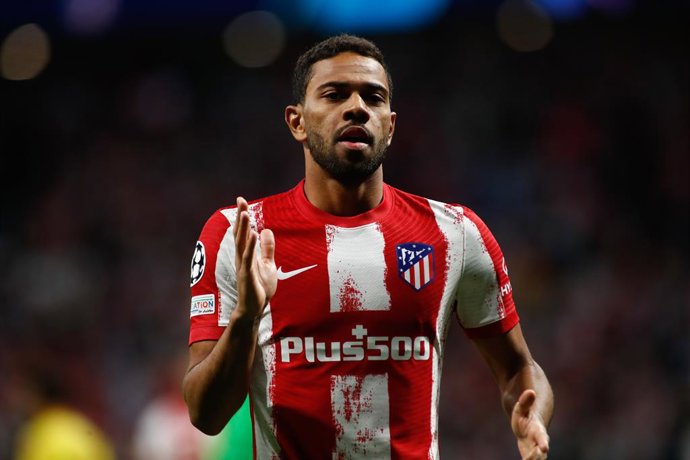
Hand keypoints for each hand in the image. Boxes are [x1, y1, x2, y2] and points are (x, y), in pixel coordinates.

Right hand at [231, 197, 276, 322]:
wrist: (254, 308)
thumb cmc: (259, 287)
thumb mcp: (268, 264)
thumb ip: (267, 248)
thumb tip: (266, 230)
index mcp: (246, 254)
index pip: (243, 231)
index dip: (243, 216)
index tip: (241, 200)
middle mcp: (242, 257)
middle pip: (240, 233)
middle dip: (241, 216)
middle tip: (240, 200)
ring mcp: (243, 266)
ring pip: (242, 244)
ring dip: (244, 228)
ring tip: (245, 213)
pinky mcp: (247, 275)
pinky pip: (248, 258)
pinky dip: (251, 246)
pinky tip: (253, 235)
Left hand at [511, 389, 549, 459]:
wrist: (531, 420)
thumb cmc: (525, 411)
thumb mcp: (522, 405)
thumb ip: (526, 400)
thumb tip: (530, 392)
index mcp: (537, 430)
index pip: (541, 436)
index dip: (542, 441)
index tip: (544, 447)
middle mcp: (538, 441)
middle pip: (540, 453)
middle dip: (538, 458)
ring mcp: (533, 448)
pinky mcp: (528, 453)